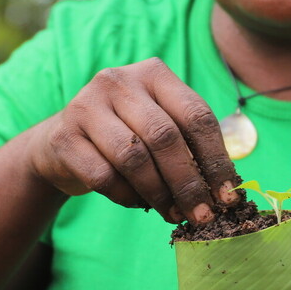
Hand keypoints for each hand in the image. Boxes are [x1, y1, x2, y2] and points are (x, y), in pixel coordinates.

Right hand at [27, 57, 238, 223]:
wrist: (61, 141)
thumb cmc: (124, 135)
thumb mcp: (158, 126)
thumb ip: (188, 146)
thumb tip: (225, 192)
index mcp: (153, 73)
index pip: (196, 115)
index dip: (217, 159)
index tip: (229, 196)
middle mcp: (118, 80)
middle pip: (164, 137)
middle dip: (188, 183)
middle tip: (202, 216)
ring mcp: (86, 105)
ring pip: (133, 157)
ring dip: (159, 194)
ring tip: (173, 215)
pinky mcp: (64, 135)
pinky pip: (103, 176)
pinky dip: (127, 197)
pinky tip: (138, 204)